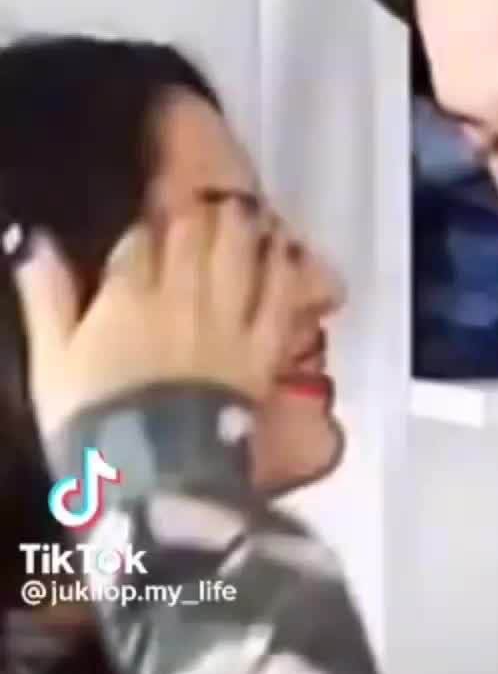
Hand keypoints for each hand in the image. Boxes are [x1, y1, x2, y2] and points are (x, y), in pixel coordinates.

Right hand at [8, 203, 294, 436]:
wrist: (157, 478)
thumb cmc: (94, 422)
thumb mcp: (52, 363)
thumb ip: (47, 298)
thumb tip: (36, 241)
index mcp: (127, 296)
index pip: (140, 237)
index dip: (147, 213)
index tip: (151, 199)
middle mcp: (183, 297)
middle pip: (195, 235)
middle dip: (197, 209)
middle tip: (202, 194)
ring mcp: (228, 324)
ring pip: (239, 256)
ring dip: (241, 227)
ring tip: (244, 210)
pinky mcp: (261, 354)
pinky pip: (279, 300)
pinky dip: (283, 270)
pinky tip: (286, 251)